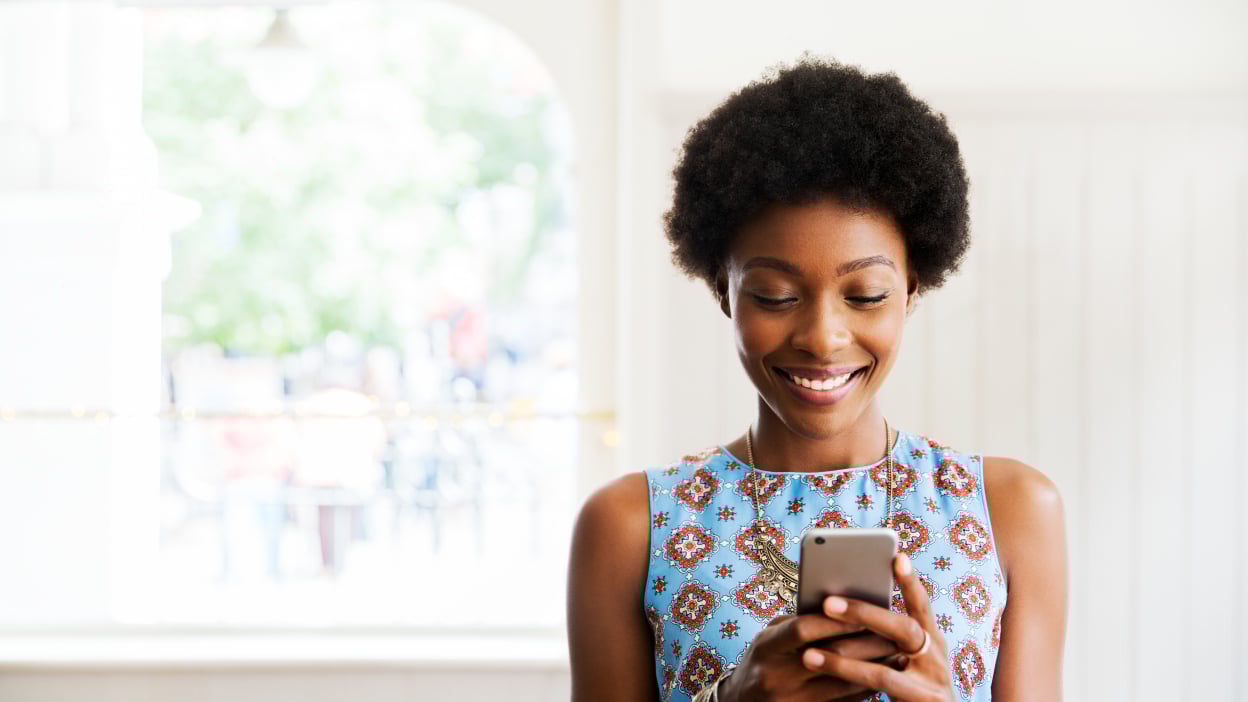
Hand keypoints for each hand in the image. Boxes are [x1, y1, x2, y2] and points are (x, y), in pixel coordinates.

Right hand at [717, 606, 904, 700]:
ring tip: (897, 653)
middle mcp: (776, 676)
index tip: (864, 610)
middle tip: (894, 631)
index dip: (835, 620)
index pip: (803, 629)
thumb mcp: (769, 638)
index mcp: (765, 648)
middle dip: (866, 643)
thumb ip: (798, 623)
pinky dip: (865, 690)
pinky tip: (882, 677)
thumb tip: (841, 607)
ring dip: (874, 668)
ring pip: (842, 685)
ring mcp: (791, 701)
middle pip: (829, 656)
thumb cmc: (763, 661)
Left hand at [799, 553, 953, 701]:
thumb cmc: (912, 689)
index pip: (922, 605)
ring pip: (884, 666)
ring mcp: (932, 684)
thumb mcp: (904, 659)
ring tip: (808, 654)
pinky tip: (822, 668)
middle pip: (904, 629)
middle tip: (828, 603)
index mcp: (932, 639)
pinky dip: (848, 677)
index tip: (897, 557)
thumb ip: (885, 636)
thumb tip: (836, 606)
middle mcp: (937, 658)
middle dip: (865, 613)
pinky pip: (880, 687)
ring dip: (843, 659)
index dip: (910, 582)